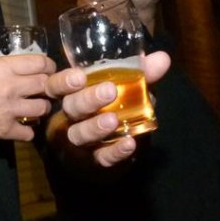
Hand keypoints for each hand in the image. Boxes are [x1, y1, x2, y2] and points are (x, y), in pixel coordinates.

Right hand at [0, 53, 55, 141]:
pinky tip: (20, 128)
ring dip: (40, 109)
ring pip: (42, 109)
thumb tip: (22, 74)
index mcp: (1, 67)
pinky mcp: (4, 130)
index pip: (40, 63)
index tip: (48, 71)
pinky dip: (26, 132)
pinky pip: (29, 133)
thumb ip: (3, 71)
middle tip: (45, 90)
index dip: (48, 67)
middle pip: (45, 84)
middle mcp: (8, 86)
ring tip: (33, 109)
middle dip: (48, 87)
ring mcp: (8, 110)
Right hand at [45, 51, 169, 166]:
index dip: (63, 82)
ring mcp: (80, 142)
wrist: (113, 151)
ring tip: (113, 120)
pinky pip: (101, 158)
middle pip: (70, 108)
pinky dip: (114, 152)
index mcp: (74, 94)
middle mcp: (71, 118)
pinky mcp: (94, 162)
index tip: (79, 76)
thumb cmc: (114, 110)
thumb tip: (162, 58)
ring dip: (95, 127)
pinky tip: (129, 144)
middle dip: (86, 100)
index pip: (57, 86)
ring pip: (79, 135)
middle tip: (109, 91)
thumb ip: (141, 75)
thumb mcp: (126, 90)